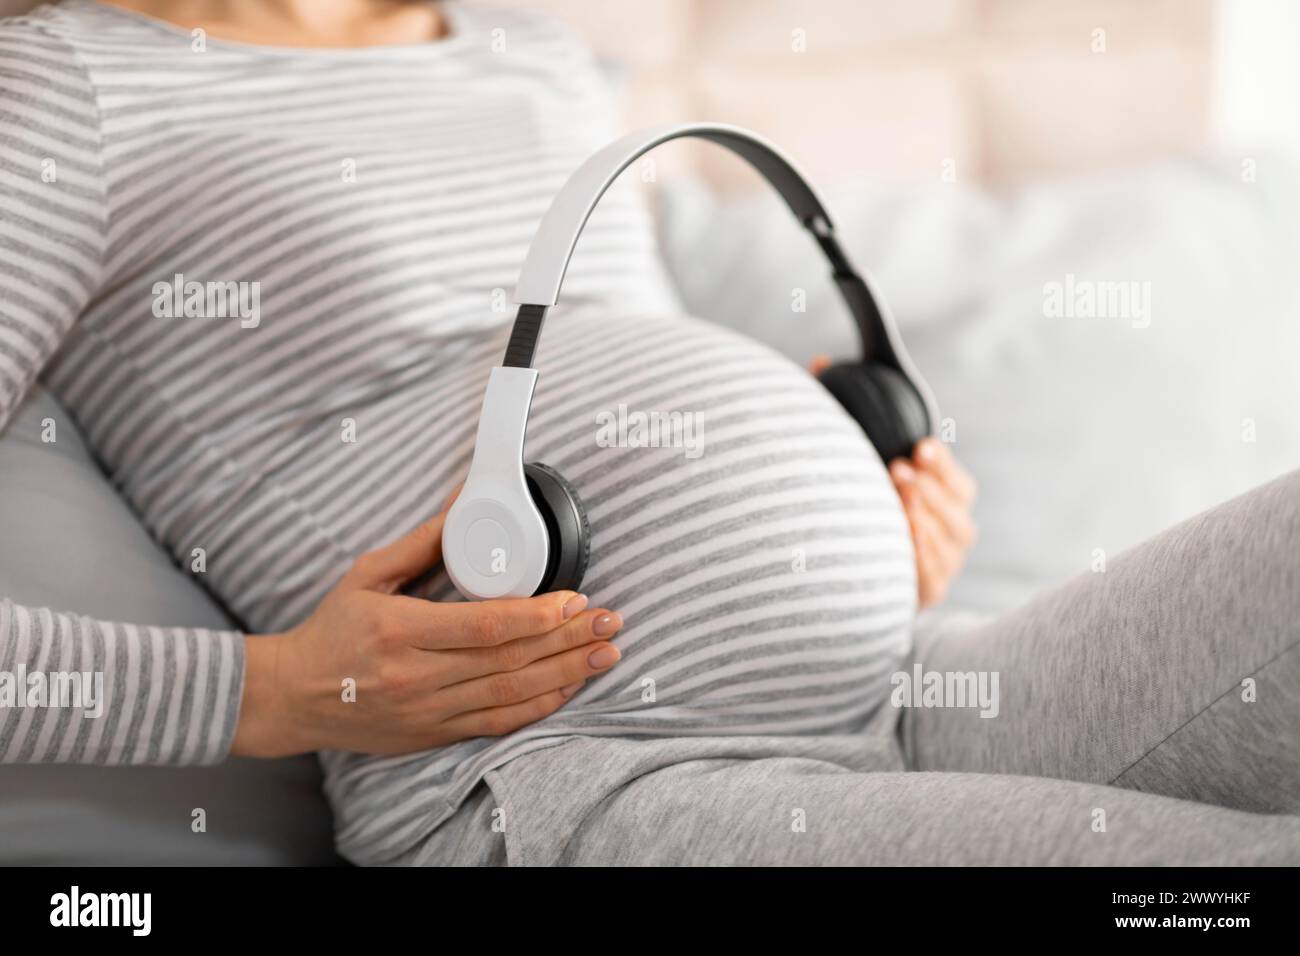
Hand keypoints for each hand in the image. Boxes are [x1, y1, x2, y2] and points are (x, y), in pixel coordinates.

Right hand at [232, 505, 622, 757]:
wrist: (293, 696)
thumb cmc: (332, 630)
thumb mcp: (369, 575)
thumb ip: (424, 540)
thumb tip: (467, 497)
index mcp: (399, 632)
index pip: (485, 627)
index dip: (537, 616)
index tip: (574, 599)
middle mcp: (416, 678)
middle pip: (509, 660)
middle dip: (568, 640)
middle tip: (610, 621)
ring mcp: (427, 713)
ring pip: (511, 694)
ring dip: (566, 674)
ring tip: (605, 653)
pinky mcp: (434, 735)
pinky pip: (497, 724)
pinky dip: (538, 708)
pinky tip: (569, 688)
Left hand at [808, 355, 976, 608]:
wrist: (840, 583)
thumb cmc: (853, 511)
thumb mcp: (852, 462)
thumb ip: (839, 416)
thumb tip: (818, 362)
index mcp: (941, 504)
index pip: (957, 484)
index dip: (942, 464)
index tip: (917, 445)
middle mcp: (948, 535)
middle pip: (959, 511)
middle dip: (932, 486)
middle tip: (898, 467)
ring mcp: (941, 568)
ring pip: (949, 542)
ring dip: (925, 516)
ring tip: (897, 495)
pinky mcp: (925, 596)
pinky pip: (931, 576)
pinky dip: (919, 554)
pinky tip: (900, 535)